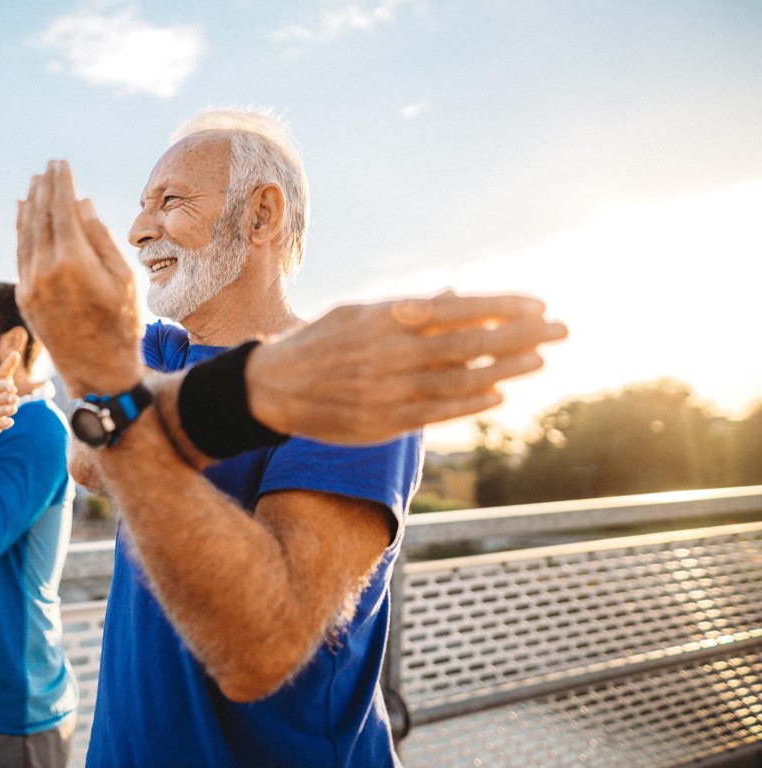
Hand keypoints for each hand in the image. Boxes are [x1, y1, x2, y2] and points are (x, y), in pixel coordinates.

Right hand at [0, 350, 20, 432]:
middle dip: (4, 399)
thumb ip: (8, 367)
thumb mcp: (2, 380)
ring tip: (15, 409)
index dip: (3, 387)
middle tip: (16, 399)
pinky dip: (2, 424)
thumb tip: (16, 352)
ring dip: (4, 410)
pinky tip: (11, 422)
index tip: (14, 388)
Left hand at [16, 160, 142, 396]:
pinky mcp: (24, 298)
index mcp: (73, 261)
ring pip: (25, 234)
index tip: (61, 164)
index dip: (60, 183)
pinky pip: (20, 254)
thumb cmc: (121, 323)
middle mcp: (45, 270)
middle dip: (43, 188)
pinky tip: (23, 214)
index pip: (61, 210)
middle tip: (47, 167)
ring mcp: (30, 285)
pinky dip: (20, 231)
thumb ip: (100, 237)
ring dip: (29, 206)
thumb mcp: (123, 277)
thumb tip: (81, 204)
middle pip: (39, 217)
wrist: (98, 370)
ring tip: (33, 183)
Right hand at [245, 292, 567, 442]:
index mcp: (386, 317)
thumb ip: (409, 308)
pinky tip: (498, 396)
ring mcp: (389, 389)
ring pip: (461, 379)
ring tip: (540, 360)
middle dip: (522, 335)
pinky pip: (438, 412)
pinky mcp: (384, 422)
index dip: (502, 307)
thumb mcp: (359, 313)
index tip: (539, 304)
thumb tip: (459, 295)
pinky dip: (471, 403)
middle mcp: (392, 352)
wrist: (272, 388)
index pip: (458, 308)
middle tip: (561, 328)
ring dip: (506, 370)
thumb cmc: (320, 343)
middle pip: (470, 344)